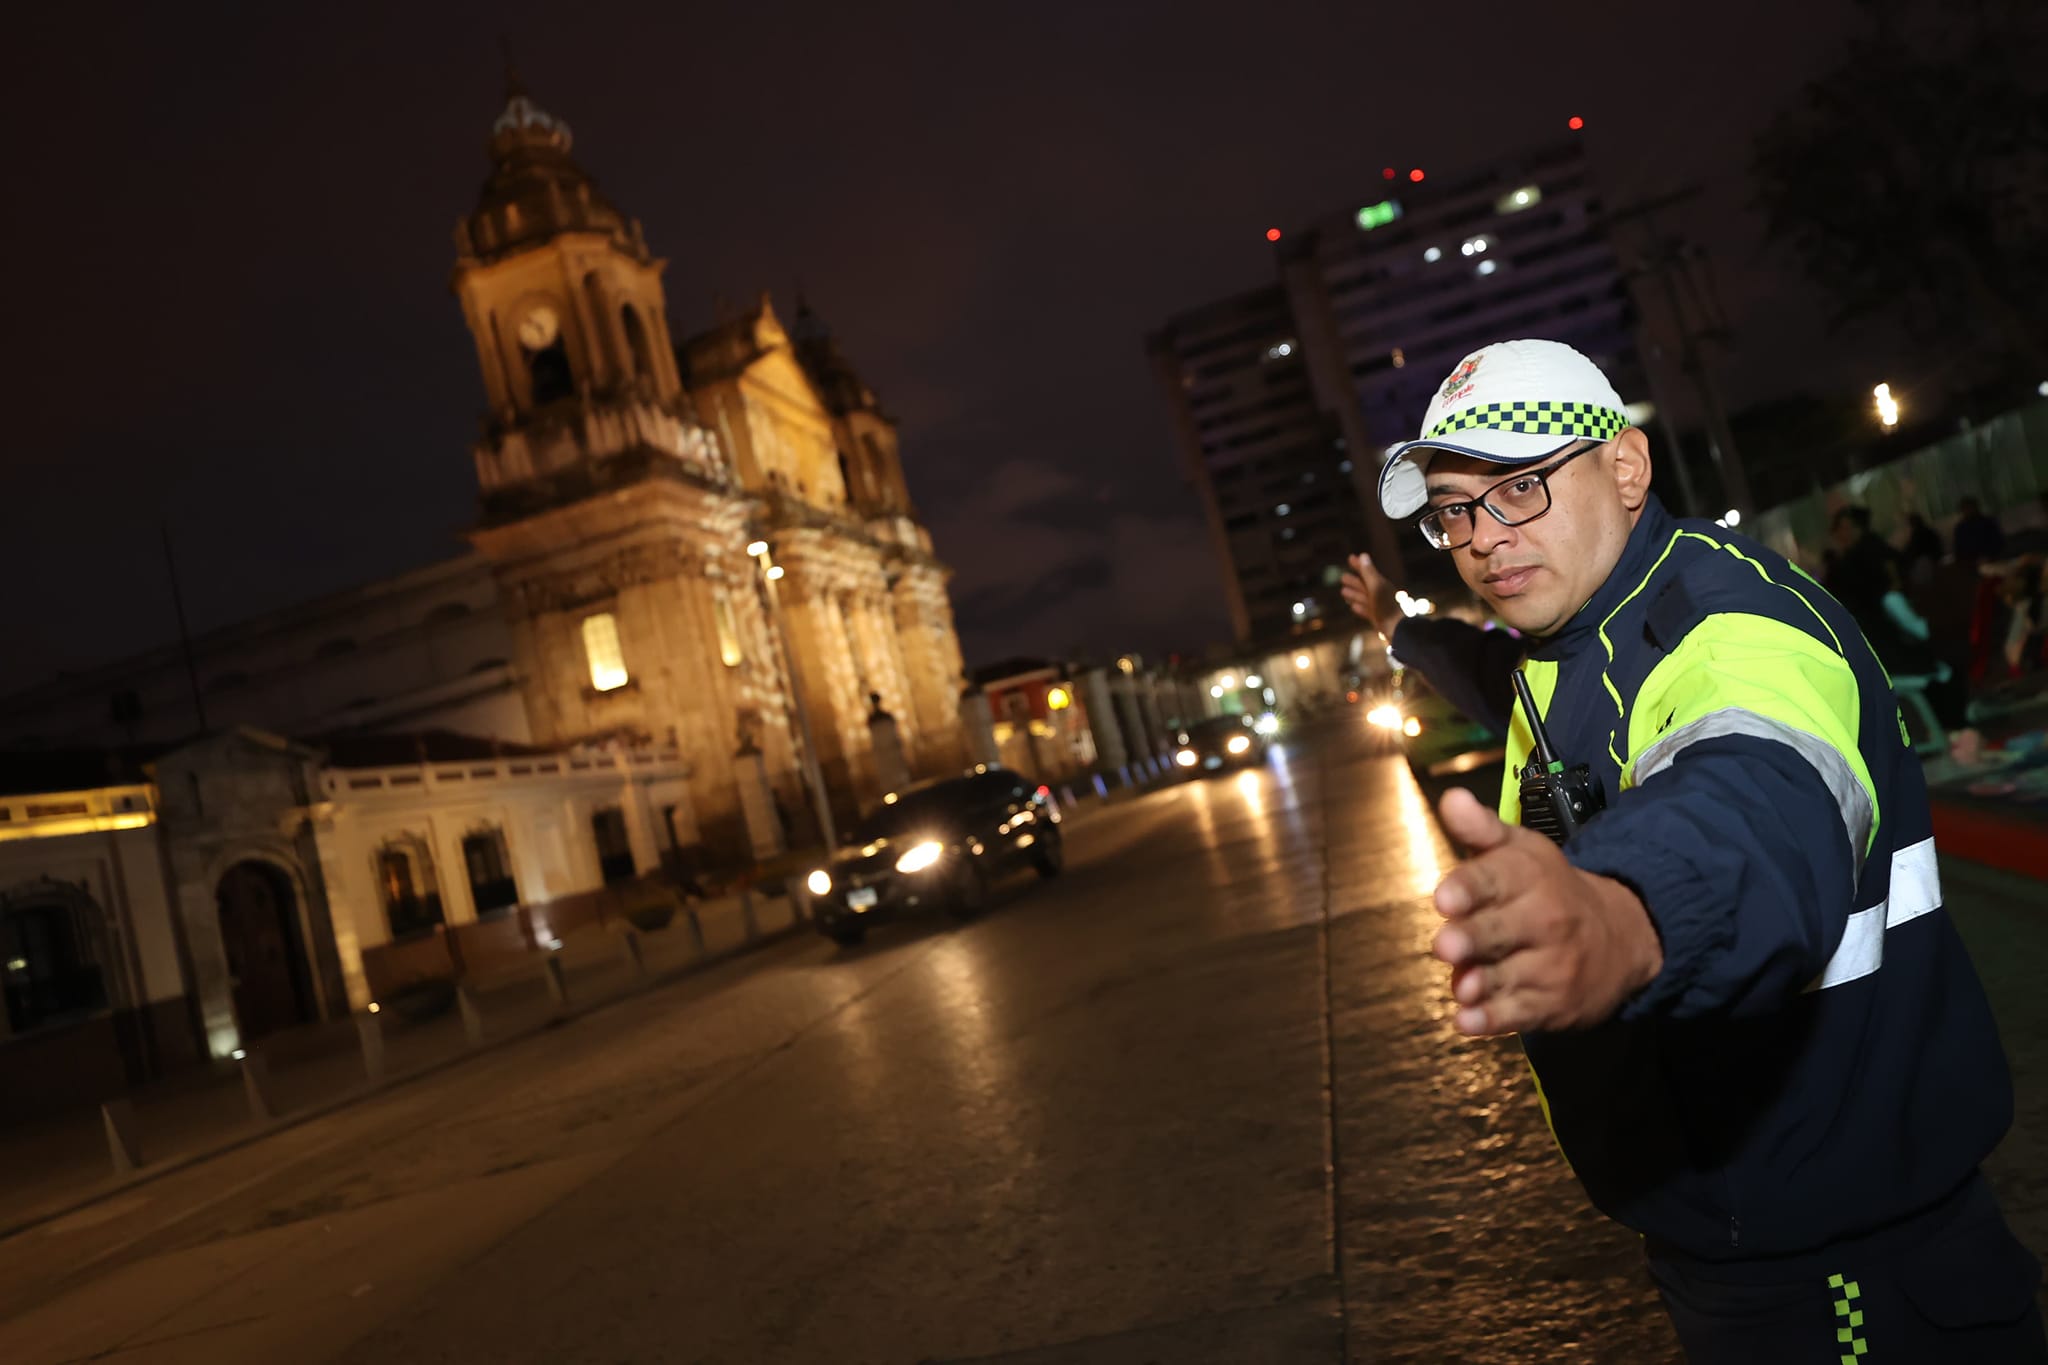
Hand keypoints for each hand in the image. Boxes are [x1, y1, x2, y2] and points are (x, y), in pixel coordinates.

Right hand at [1339, 553, 1402, 640]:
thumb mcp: (1376, 586)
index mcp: (1381, 585)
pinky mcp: (1378, 619)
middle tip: (1342, 577)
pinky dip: (1359, 607)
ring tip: (1343, 591)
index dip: (1359, 565)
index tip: (1350, 557)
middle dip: (1354, 581)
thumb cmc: (1387, 606)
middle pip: (1364, 585)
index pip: (1367, 572)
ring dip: (1354, 593)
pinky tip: (1353, 607)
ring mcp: (1379, 607)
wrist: (1397, 628)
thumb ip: (1369, 572)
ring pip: (1364, 598)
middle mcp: (1380, 594)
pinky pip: (1366, 610)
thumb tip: (1363, 555)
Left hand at [1430, 788, 1662, 1035]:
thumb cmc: (1547, 889)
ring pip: (1508, 976)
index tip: (1444, 898)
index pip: (1496, 879)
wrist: (1621, 937)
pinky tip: (1467, 1022)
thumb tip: (1452, 799)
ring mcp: (1550, 966)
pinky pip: (1519, 1016)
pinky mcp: (1551, 1005)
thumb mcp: (1521, 851)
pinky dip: (1492, 1021)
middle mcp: (1543, 920)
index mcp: (1529, 877)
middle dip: (1474, 938)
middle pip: (1501, 930)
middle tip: (1446, 944)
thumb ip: (1481, 829)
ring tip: (1462, 988)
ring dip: (1482, 983)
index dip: (1470, 888)